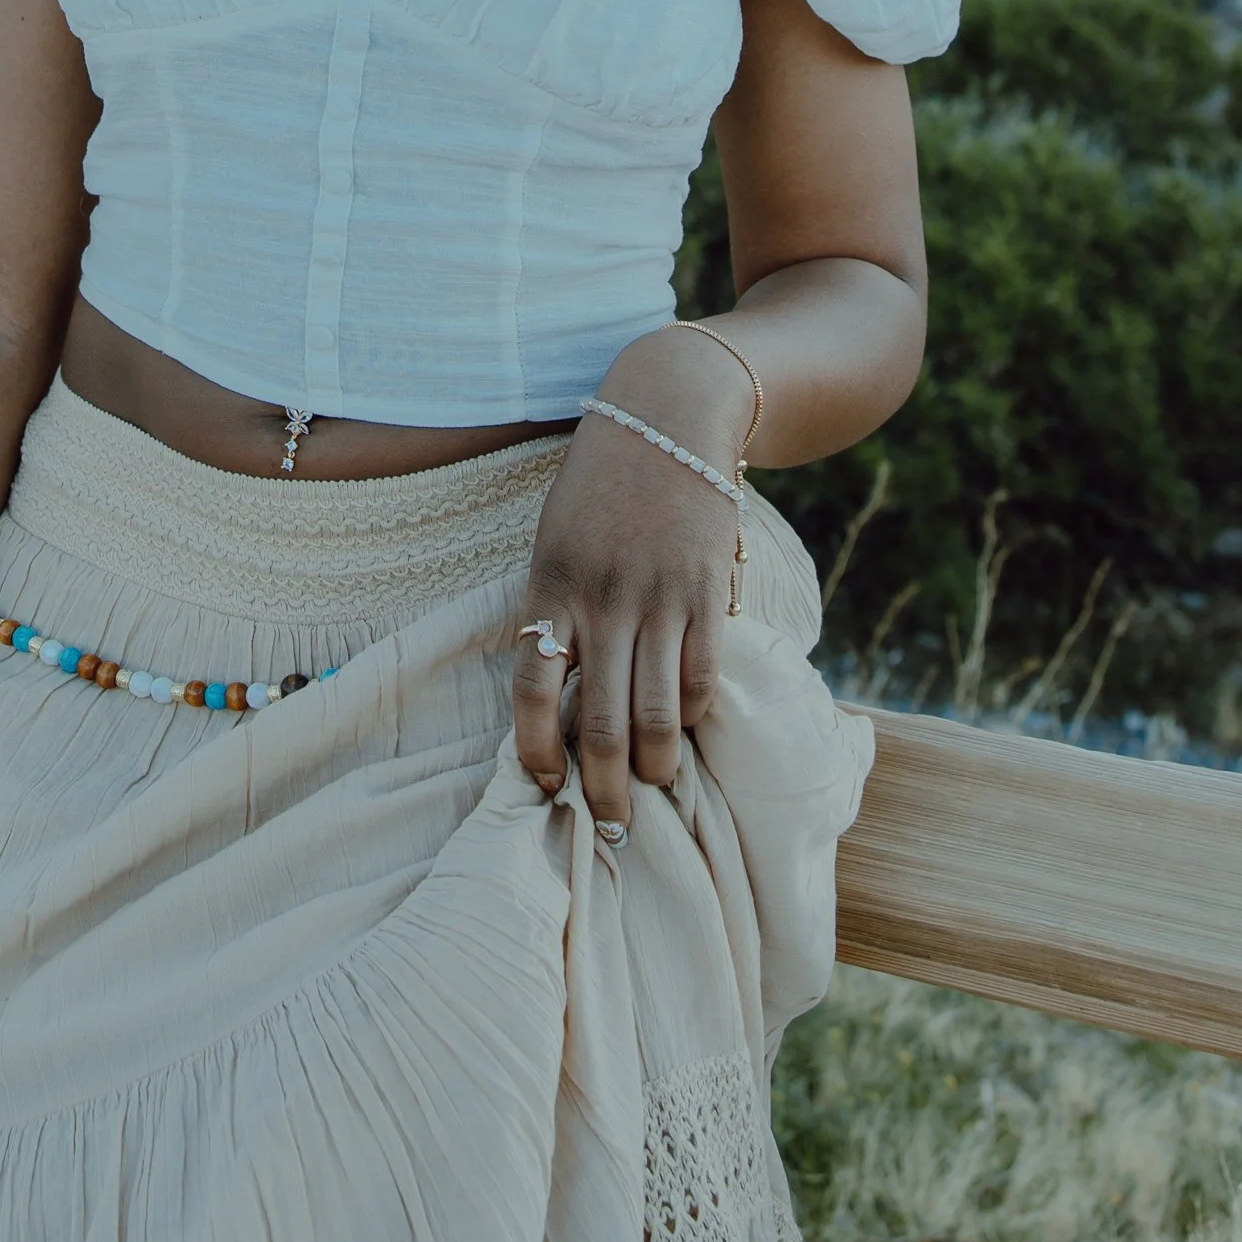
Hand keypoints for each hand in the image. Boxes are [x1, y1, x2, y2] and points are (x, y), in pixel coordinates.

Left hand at [512, 331, 753, 827]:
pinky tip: (686, 725)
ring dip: (655, 765)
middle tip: (610, 825)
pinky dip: (694, 714)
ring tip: (653, 787)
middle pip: (598, 721)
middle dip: (604, 787)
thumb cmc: (600, 486)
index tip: (545, 785)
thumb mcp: (555, 539)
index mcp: (550, 583)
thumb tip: (557, 697)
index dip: (536, 749)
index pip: (532, 687)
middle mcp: (603, 597)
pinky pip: (702, 676)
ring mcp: (659, 597)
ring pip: (656, 714)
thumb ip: (556, 610)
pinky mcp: (709, 592)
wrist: (667, 416)